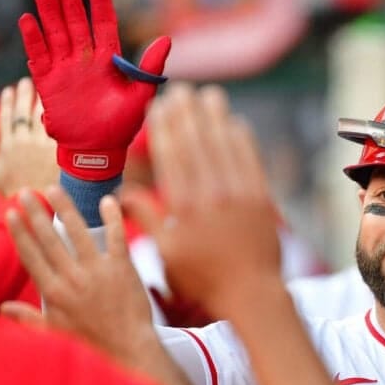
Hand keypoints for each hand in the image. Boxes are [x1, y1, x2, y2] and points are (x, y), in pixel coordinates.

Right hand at [0, 77, 58, 197]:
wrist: (39, 204)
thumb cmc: (17, 194)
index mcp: (7, 147)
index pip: (6, 119)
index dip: (7, 103)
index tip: (9, 90)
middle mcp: (23, 142)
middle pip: (23, 112)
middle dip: (24, 95)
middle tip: (27, 81)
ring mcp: (41, 144)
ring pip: (41, 116)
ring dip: (42, 100)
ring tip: (46, 88)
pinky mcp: (58, 148)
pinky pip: (58, 127)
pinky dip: (59, 115)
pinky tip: (63, 105)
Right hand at [2, 187, 155, 367]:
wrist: (129, 348)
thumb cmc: (92, 342)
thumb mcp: (55, 332)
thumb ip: (28, 318)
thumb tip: (3, 308)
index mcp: (54, 293)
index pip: (31, 256)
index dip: (20, 233)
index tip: (10, 214)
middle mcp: (73, 278)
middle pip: (49, 239)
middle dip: (35, 213)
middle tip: (25, 192)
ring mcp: (98, 271)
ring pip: (78, 231)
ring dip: (65, 208)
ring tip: (54, 188)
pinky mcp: (122, 268)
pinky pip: (116, 236)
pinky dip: (113, 217)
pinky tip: (107, 200)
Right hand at [18, 0, 170, 180]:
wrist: (98, 152)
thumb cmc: (122, 128)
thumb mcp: (141, 97)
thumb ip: (150, 69)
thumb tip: (166, 39)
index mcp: (108, 62)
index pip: (104, 25)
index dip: (100, 4)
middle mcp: (85, 61)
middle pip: (76, 24)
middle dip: (70, 1)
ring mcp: (65, 71)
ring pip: (55, 35)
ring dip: (49, 13)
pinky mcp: (48, 84)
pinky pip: (39, 57)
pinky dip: (33, 40)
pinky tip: (27, 20)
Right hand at [121, 83, 282, 321]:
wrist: (251, 293)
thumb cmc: (203, 278)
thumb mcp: (167, 253)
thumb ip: (147, 219)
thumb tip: (121, 194)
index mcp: (185, 207)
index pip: (172, 156)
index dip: (165, 128)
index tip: (159, 107)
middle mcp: (212, 195)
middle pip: (197, 143)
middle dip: (188, 113)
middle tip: (181, 90)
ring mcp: (240, 194)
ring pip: (225, 145)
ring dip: (216, 117)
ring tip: (209, 94)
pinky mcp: (262, 198)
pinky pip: (251, 159)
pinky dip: (242, 139)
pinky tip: (235, 123)